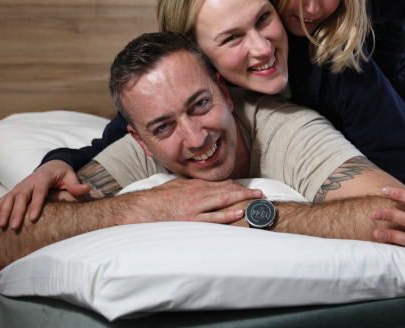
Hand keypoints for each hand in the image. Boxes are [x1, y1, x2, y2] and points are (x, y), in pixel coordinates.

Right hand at [0, 160, 89, 229]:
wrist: (51, 165)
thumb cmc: (62, 174)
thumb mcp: (71, 177)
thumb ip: (76, 186)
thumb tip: (86, 189)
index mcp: (43, 178)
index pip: (39, 191)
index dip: (36, 204)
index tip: (33, 218)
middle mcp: (29, 182)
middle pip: (21, 196)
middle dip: (16, 212)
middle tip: (14, 227)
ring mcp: (19, 186)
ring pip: (8, 198)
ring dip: (3, 212)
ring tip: (0, 226)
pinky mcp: (13, 191)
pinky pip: (1, 200)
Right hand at [118, 178, 263, 224]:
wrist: (144, 209)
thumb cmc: (158, 199)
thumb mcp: (177, 186)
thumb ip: (191, 186)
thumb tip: (204, 187)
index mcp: (195, 185)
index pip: (221, 184)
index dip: (236, 186)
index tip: (246, 189)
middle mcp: (198, 194)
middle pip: (226, 190)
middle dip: (244, 191)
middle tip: (260, 193)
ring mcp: (196, 207)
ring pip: (223, 201)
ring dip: (242, 200)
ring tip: (256, 200)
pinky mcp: (192, 220)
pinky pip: (213, 217)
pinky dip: (227, 214)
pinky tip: (239, 212)